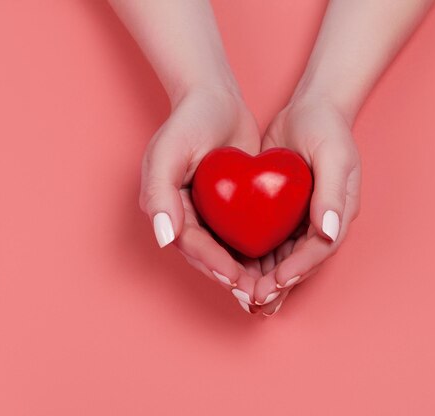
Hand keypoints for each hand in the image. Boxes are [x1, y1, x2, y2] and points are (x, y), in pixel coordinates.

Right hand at [139, 86, 263, 309]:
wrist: (215, 99)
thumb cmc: (188, 122)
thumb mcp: (168, 151)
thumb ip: (159, 193)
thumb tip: (163, 238)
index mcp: (167, 209)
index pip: (191, 244)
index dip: (212, 263)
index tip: (235, 278)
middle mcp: (186, 217)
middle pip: (209, 256)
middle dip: (231, 278)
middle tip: (255, 296)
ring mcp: (210, 214)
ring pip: (227, 252)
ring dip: (245, 274)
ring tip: (267, 292)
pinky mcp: (231, 208)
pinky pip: (242, 236)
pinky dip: (256, 253)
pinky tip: (275, 267)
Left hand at [252, 97, 360, 314]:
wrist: (309, 109)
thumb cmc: (326, 128)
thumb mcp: (334, 155)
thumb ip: (333, 194)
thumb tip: (329, 232)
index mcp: (339, 213)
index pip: (320, 249)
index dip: (299, 267)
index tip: (278, 282)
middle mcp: (321, 222)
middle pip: (301, 261)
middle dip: (280, 283)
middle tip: (256, 300)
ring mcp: (301, 219)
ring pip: (283, 258)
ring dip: (266, 279)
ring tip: (245, 297)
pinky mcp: (282, 213)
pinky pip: (269, 242)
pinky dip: (257, 260)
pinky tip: (239, 272)